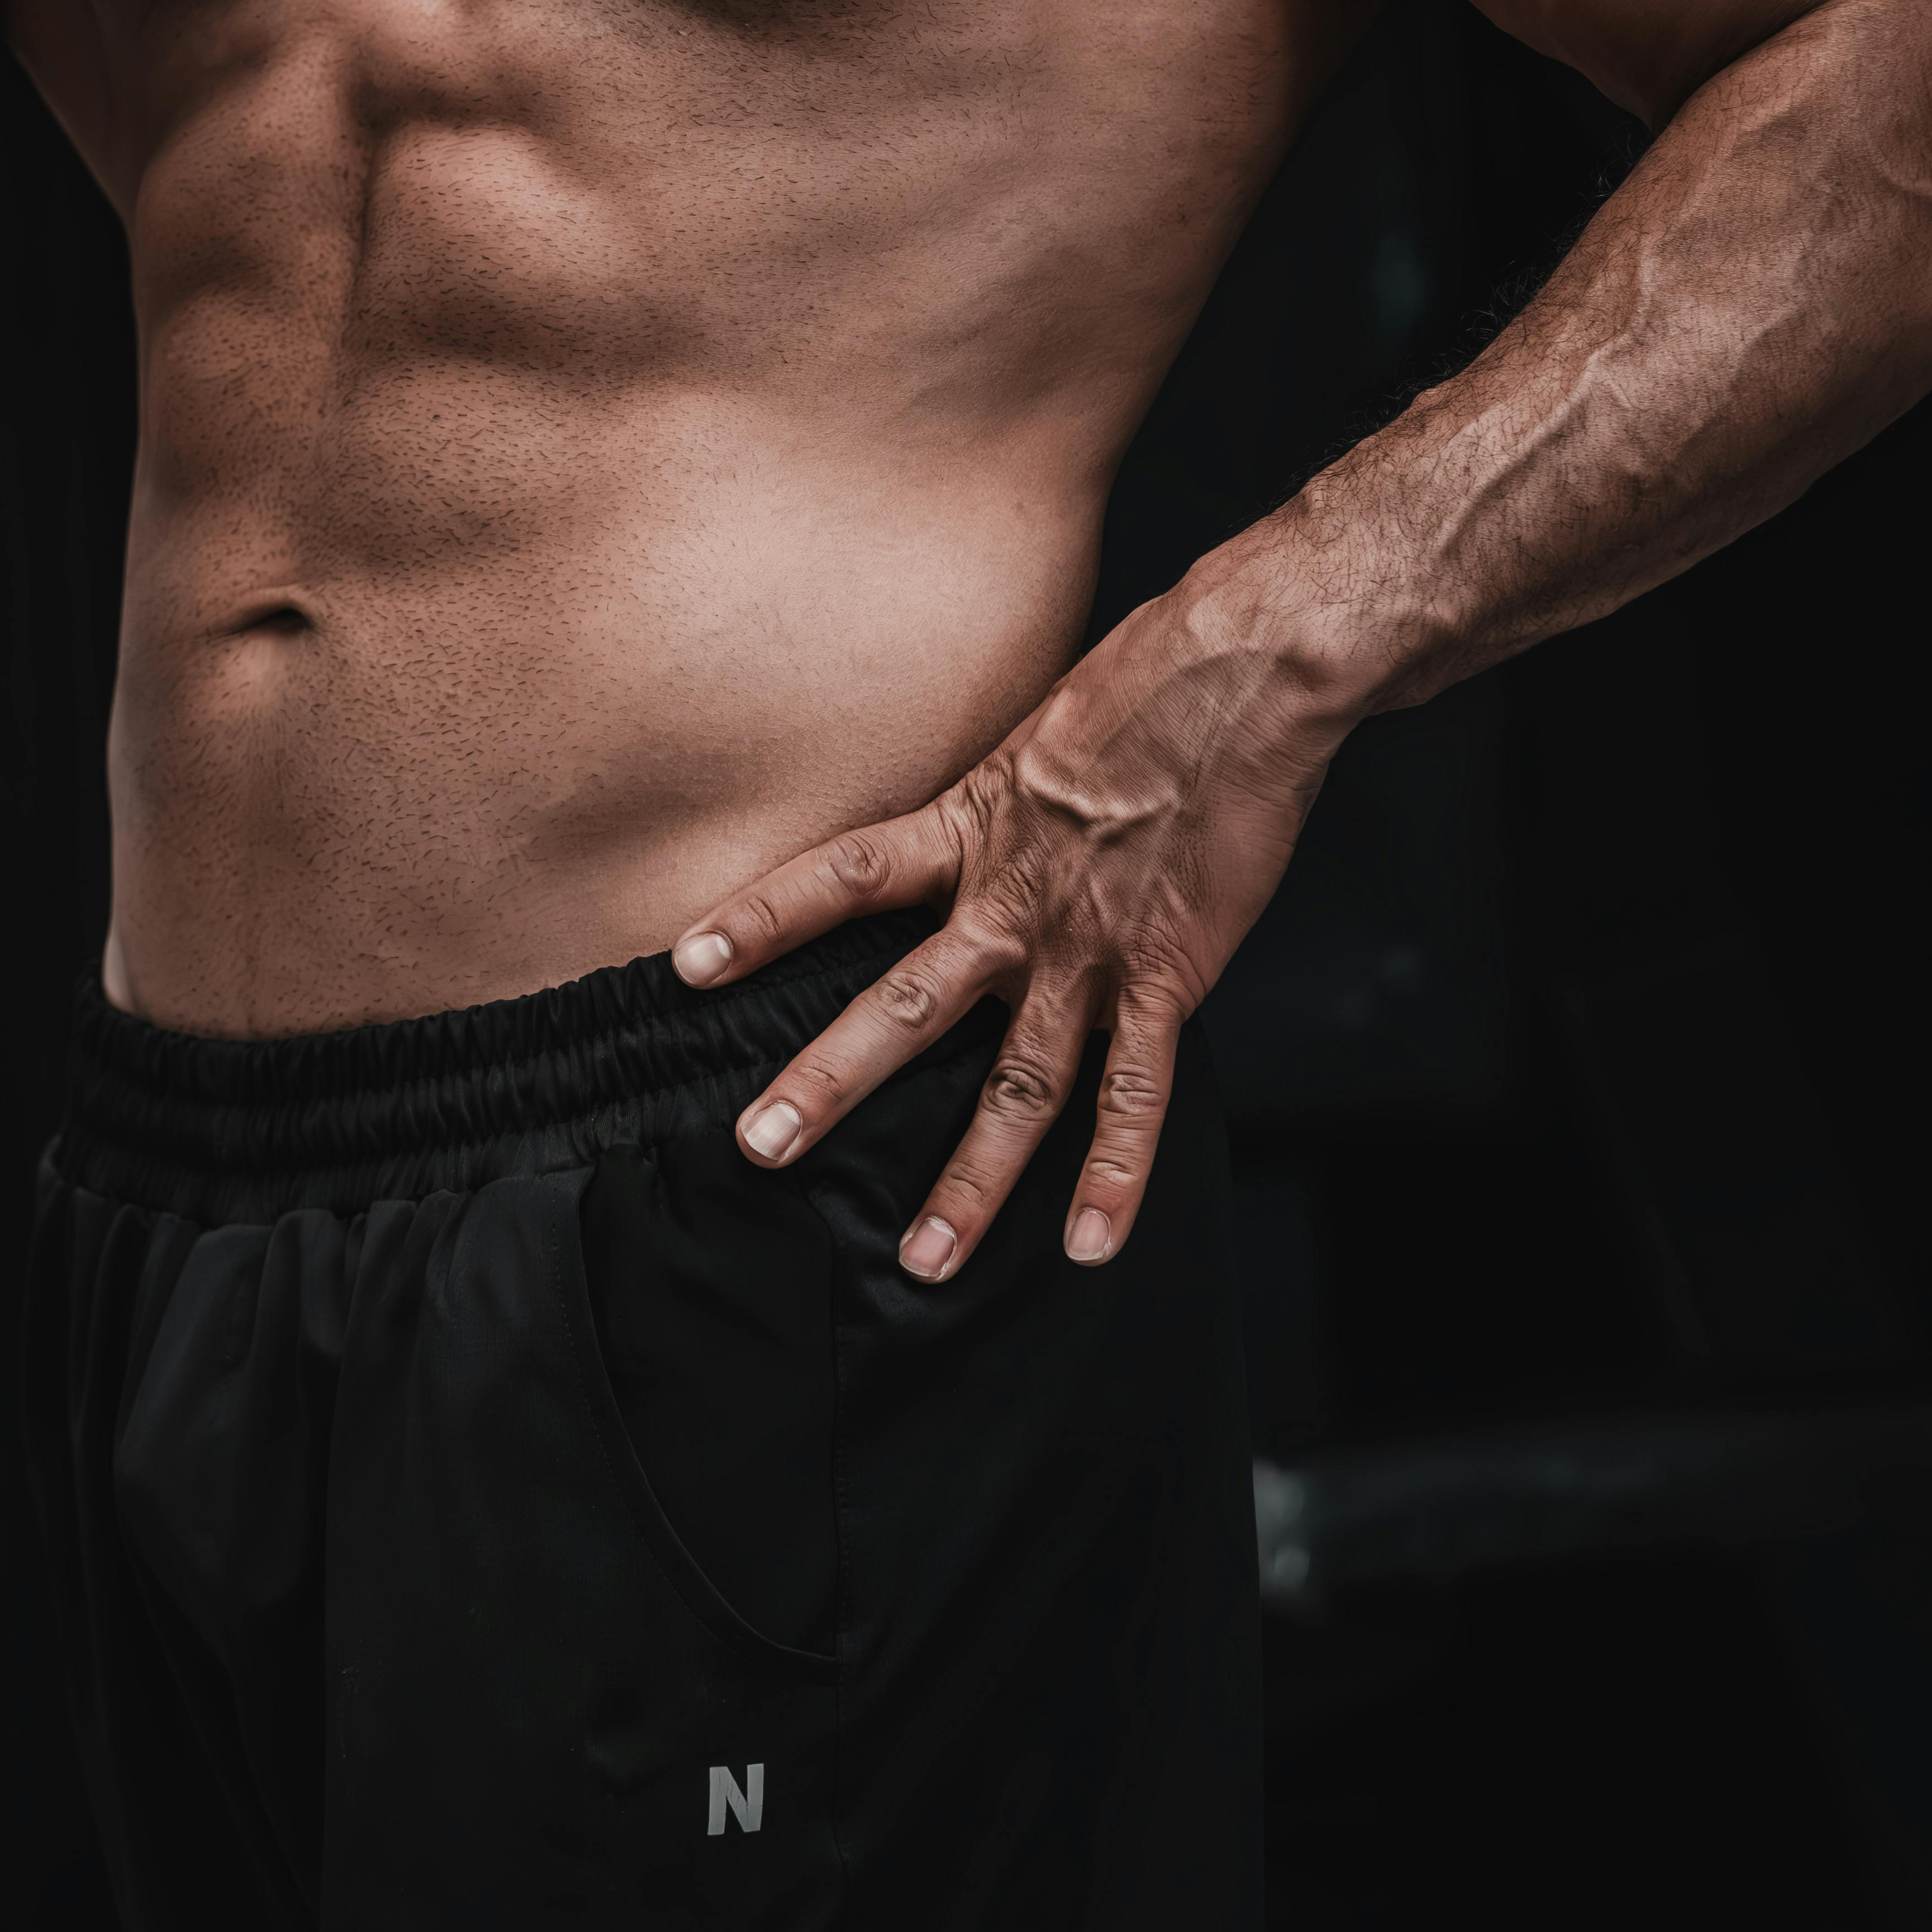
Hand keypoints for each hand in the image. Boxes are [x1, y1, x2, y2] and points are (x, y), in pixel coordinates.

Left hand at [673, 534, 1351, 1276]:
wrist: (1244, 670)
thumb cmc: (1146, 682)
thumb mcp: (1037, 735)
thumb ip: (999, 806)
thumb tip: (973, 830)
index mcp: (972, 827)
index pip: (843, 876)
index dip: (764, 917)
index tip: (687, 962)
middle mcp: (1013, 898)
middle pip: (903, 1003)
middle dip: (829, 1080)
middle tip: (758, 1147)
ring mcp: (1088, 946)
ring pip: (1015, 1083)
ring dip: (969, 1180)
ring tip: (921, 1261)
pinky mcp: (1168, 973)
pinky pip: (1134, 1091)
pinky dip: (1114, 1175)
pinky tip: (1090, 1244)